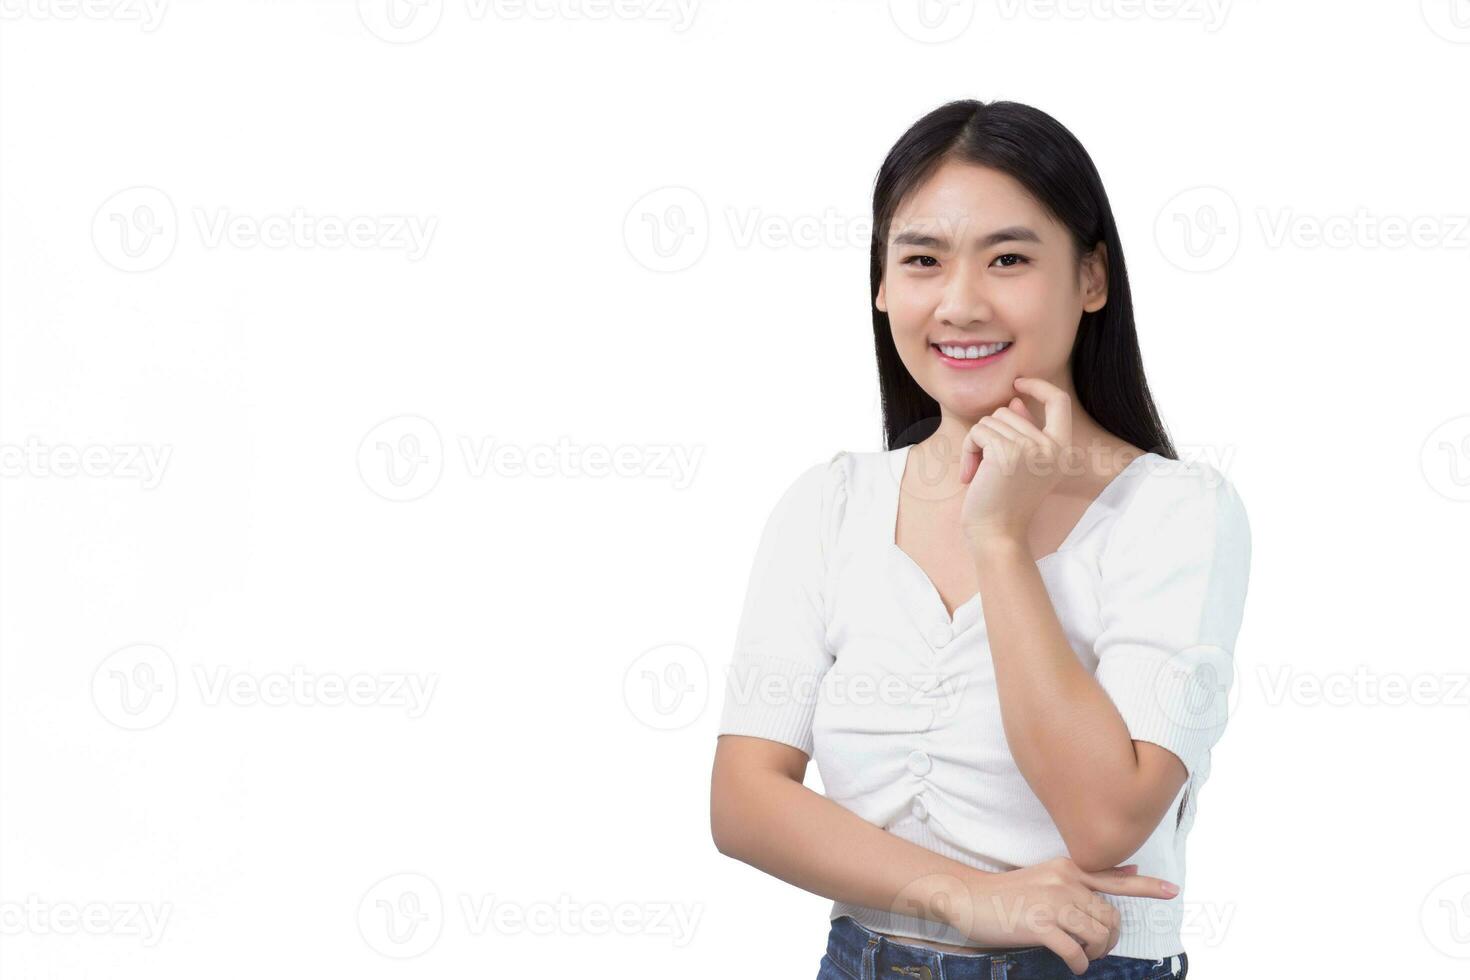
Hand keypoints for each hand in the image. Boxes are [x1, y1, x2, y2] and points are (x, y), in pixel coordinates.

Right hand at [949, 857, 1178, 975]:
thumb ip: (1088, 876)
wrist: (970, 898)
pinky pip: (1075, 952)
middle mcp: (1064, 882)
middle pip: (1109, 917)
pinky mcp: (1039, 925)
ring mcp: (1051, 903)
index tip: (1173, 891)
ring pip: (1097, 935)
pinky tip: (1072, 964)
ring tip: (1083, 955)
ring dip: (1095, 953)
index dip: (1147, 887)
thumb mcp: (1051, 875)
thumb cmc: (1011, 891)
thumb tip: (1129, 871)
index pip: (1114, 878)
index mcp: (1068, 868)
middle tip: (1096, 948)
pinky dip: (1079, 963)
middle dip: (1109, 939)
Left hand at [959, 377, 1072, 545]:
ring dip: (976, 444)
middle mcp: (1052, 447)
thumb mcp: (1021, 465)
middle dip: (989, 434)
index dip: (1039, 386)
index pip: (1060, 401)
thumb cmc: (1004, 502)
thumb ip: (1023, 431)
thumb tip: (1015, 402)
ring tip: (980, 474)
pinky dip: (967, 451)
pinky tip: (970, 475)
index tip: (1019, 383)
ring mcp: (1032, 448)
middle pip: (1009, 411)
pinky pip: (977, 432)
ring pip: (990, 420)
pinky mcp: (1008, 452)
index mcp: (1062, 449)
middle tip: (986, 468)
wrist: (997, 535)